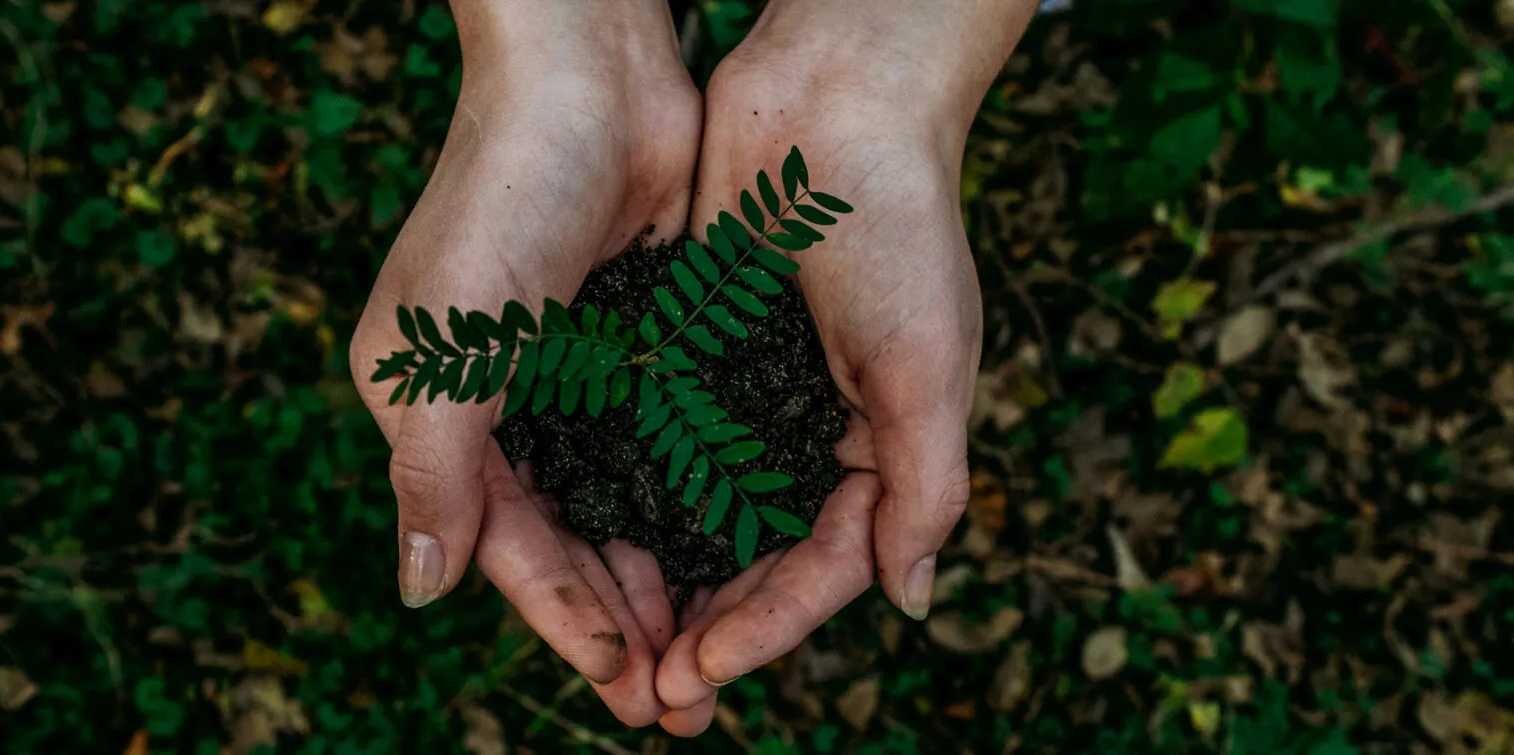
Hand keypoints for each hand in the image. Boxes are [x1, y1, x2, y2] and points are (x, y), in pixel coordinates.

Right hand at [348, 1, 697, 725]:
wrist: (590, 75)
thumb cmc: (500, 199)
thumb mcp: (447, 349)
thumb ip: (433, 474)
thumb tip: (419, 592)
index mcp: (437, 411)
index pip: (503, 543)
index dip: (561, 618)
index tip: (624, 682)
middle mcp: (502, 403)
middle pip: (566, 541)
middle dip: (620, 622)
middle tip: (679, 704)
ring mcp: (575, 375)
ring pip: (622, 506)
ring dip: (662, 579)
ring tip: (713, 654)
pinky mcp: (639, 344)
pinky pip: (667, 447)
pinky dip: (693, 505)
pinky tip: (735, 555)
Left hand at [651, 1, 1039, 733]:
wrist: (835, 100)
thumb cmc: (899, 228)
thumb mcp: (929, 367)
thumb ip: (925, 487)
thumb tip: (911, 603)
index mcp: (880, 448)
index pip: (822, 567)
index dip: (766, 628)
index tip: (700, 673)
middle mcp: (810, 433)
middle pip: (754, 559)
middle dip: (707, 629)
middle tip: (649, 697)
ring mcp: (748, 395)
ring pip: (697, 514)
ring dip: (660, 581)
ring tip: (612, 645)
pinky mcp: (692, 352)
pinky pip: (657, 442)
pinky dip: (628, 494)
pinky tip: (584, 538)